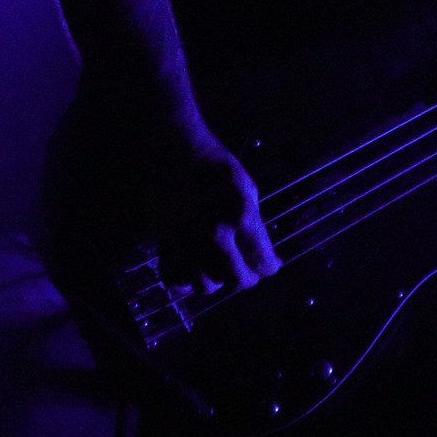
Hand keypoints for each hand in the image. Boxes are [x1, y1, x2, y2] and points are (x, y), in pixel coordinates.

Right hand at [143, 116, 281, 295]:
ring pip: (205, 285)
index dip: (270, 266)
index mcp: (241, 218)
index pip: (262, 259)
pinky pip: (176, 277)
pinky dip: (187, 278)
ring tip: (222, 269)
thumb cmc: (216, 165)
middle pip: (236, 279)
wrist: (175, 151)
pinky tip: (195, 267)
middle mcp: (215, 236)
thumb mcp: (247, 188)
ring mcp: (187, 243)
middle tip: (251, 274)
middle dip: (248, 278)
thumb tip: (258, 246)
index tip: (272, 265)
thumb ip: (253, 220)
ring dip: (218, 281)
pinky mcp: (164, 244)